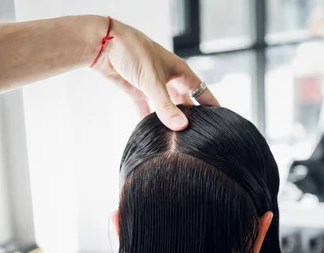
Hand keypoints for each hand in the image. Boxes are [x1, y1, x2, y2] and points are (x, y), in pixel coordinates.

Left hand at [93, 18, 218, 130]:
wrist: (103, 43)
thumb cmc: (133, 52)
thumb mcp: (153, 82)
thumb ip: (166, 106)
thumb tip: (181, 127)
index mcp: (179, 71)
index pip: (201, 90)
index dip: (210, 103)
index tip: (220, 118)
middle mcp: (167, 77)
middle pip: (183, 100)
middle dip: (189, 115)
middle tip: (196, 134)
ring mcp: (151, 84)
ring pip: (165, 105)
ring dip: (168, 119)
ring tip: (175, 138)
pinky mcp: (135, 90)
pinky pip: (145, 108)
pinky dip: (148, 119)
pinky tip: (152, 132)